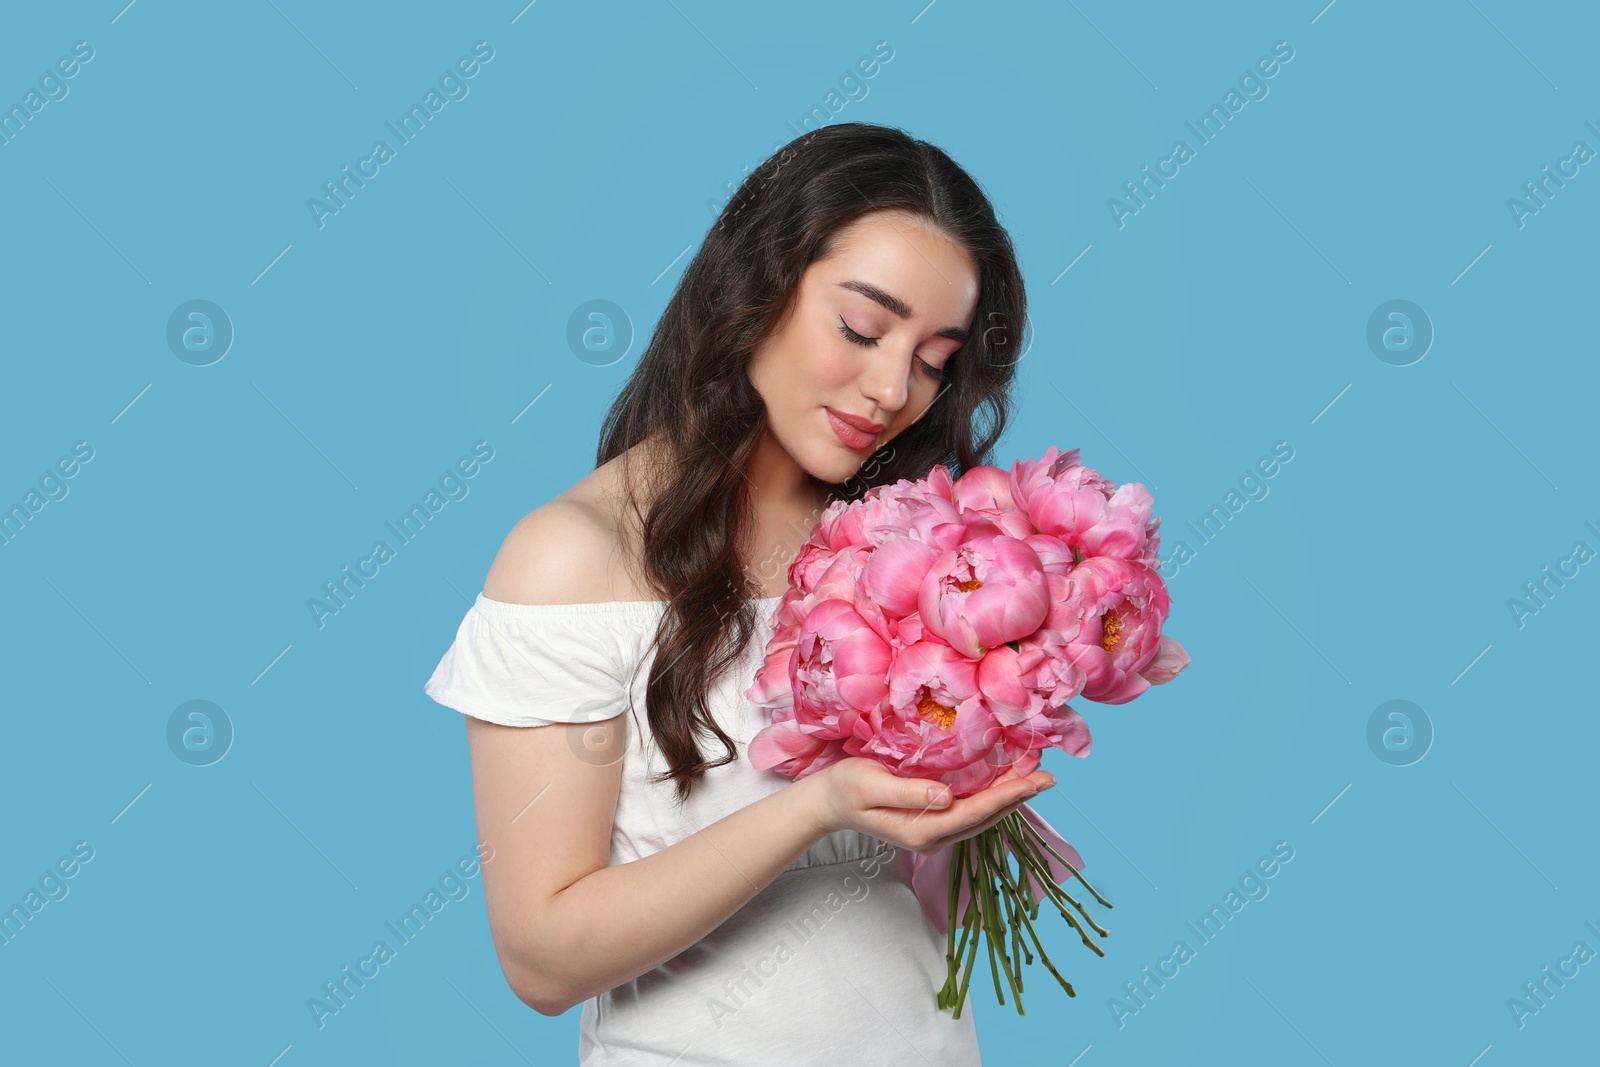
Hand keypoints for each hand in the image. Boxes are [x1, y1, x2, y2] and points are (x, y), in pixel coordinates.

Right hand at [803, 757, 1055, 856]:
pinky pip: (970, 812)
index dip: (1006, 797)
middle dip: (1017, 798)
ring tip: (1035, 779)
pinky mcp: (932, 822)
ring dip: (1008, 799)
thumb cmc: (845, 788)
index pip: (974, 813)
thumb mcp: (870, 785)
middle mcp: (933, 837)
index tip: (1034, 781)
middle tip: (1048, 777)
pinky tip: (1004, 783)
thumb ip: (908, 793)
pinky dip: (991, 797)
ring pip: (981, 817)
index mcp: (921, 830)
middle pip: (985, 818)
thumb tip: (946, 796)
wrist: (828, 802)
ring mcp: (933, 832)